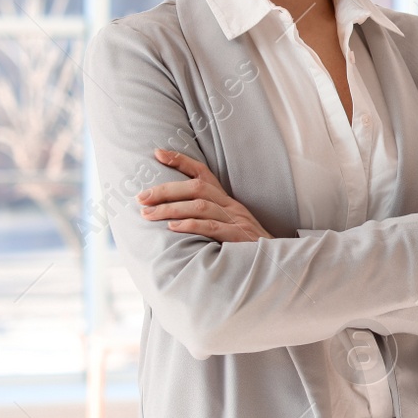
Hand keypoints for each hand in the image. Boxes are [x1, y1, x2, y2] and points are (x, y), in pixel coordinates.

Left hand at [136, 149, 273, 241]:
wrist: (276, 264)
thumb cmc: (247, 248)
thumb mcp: (229, 227)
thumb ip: (207, 219)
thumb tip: (174, 217)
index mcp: (227, 201)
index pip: (203, 173)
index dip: (181, 161)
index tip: (158, 153)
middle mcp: (231, 206)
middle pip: (197, 187)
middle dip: (165, 190)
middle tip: (141, 198)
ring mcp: (236, 220)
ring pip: (200, 205)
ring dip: (171, 208)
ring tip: (148, 214)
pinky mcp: (239, 237)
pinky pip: (212, 227)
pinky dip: (190, 225)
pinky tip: (172, 228)